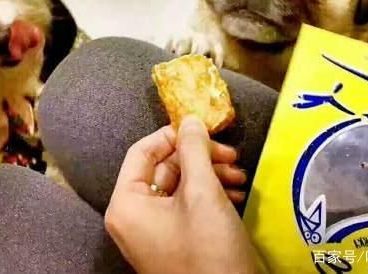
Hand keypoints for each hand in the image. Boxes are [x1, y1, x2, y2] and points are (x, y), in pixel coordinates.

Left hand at [105, 117, 257, 273]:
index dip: (172, 135)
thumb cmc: (208, 250)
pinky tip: (237, 194)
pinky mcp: (174, 242)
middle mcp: (134, 217)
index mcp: (127, 203)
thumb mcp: (202, 193)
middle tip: (231, 155)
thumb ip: (194, 150)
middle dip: (200, 158)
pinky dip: (211, 195)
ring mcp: (154, 232)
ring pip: (180, 186)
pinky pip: (187, 207)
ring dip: (210, 175)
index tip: (203, 130)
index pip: (141, 152)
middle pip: (164, 168)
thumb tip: (189, 118)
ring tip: (240, 176)